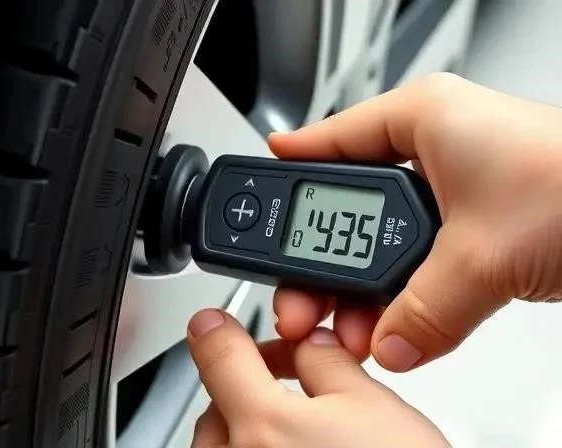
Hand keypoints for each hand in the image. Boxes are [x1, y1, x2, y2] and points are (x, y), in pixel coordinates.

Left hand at [186, 309, 448, 447]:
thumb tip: (310, 349)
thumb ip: (327, 364)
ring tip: (302, 437)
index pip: (216, 353)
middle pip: (216, 406)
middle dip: (248, 389)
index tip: (214, 326)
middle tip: (294, 385)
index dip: (216, 330)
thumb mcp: (374, 408)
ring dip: (247, 432)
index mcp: (261, 425)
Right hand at [267, 72, 561, 371]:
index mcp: (424, 121)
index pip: (331, 141)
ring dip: (366, 290)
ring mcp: (457, 189)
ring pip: (384, 242)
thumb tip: (384, 344)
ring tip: (349, 327)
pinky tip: (393, 325)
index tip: (254, 190)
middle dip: (323, 261)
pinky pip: (420, 262)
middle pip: (349, 206)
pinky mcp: (479, 225)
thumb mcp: (479, 253)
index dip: (288, 168)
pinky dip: (406, 296)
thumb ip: (420, 308)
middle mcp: (436, 150)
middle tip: (299, 297)